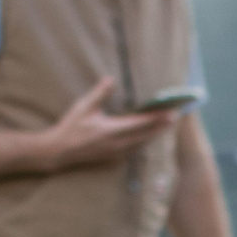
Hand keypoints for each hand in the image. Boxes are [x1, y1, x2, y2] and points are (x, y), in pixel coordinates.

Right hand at [35, 78, 177, 172]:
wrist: (60, 151)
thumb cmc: (71, 127)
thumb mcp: (84, 107)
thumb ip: (100, 93)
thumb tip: (111, 79)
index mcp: (111, 131)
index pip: (140, 124)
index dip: (157, 118)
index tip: (171, 113)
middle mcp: (118, 144)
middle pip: (147, 136)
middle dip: (162, 127)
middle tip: (176, 117)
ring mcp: (117, 153)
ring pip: (143, 144)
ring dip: (156, 135)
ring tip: (167, 126)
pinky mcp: (114, 157)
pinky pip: (135, 149)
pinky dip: (145, 141)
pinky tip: (150, 137)